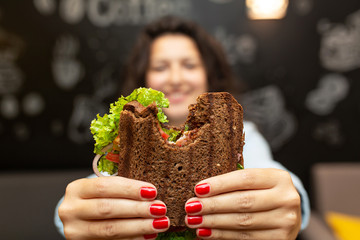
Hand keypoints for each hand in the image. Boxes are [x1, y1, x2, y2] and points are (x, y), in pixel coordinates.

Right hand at [58, 176, 169, 239]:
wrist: (84, 221)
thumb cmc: (99, 200)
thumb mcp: (104, 190)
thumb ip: (122, 190)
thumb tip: (152, 192)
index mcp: (76, 189)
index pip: (104, 186)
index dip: (130, 188)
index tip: (152, 191)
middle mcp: (71, 210)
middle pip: (107, 208)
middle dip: (137, 209)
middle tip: (160, 208)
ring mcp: (74, 231)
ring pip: (110, 229)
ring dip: (139, 226)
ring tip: (160, 223)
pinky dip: (132, 239)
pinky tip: (148, 235)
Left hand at [184, 168, 301, 239]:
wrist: (287, 214)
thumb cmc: (262, 193)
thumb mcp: (256, 182)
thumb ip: (234, 183)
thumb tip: (199, 190)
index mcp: (278, 178)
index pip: (245, 178)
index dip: (220, 184)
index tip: (198, 188)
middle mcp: (287, 198)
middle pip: (243, 202)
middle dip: (213, 205)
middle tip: (190, 206)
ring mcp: (286, 221)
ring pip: (243, 222)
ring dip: (214, 222)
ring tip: (193, 220)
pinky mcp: (281, 239)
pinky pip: (246, 238)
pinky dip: (222, 235)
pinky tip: (206, 232)